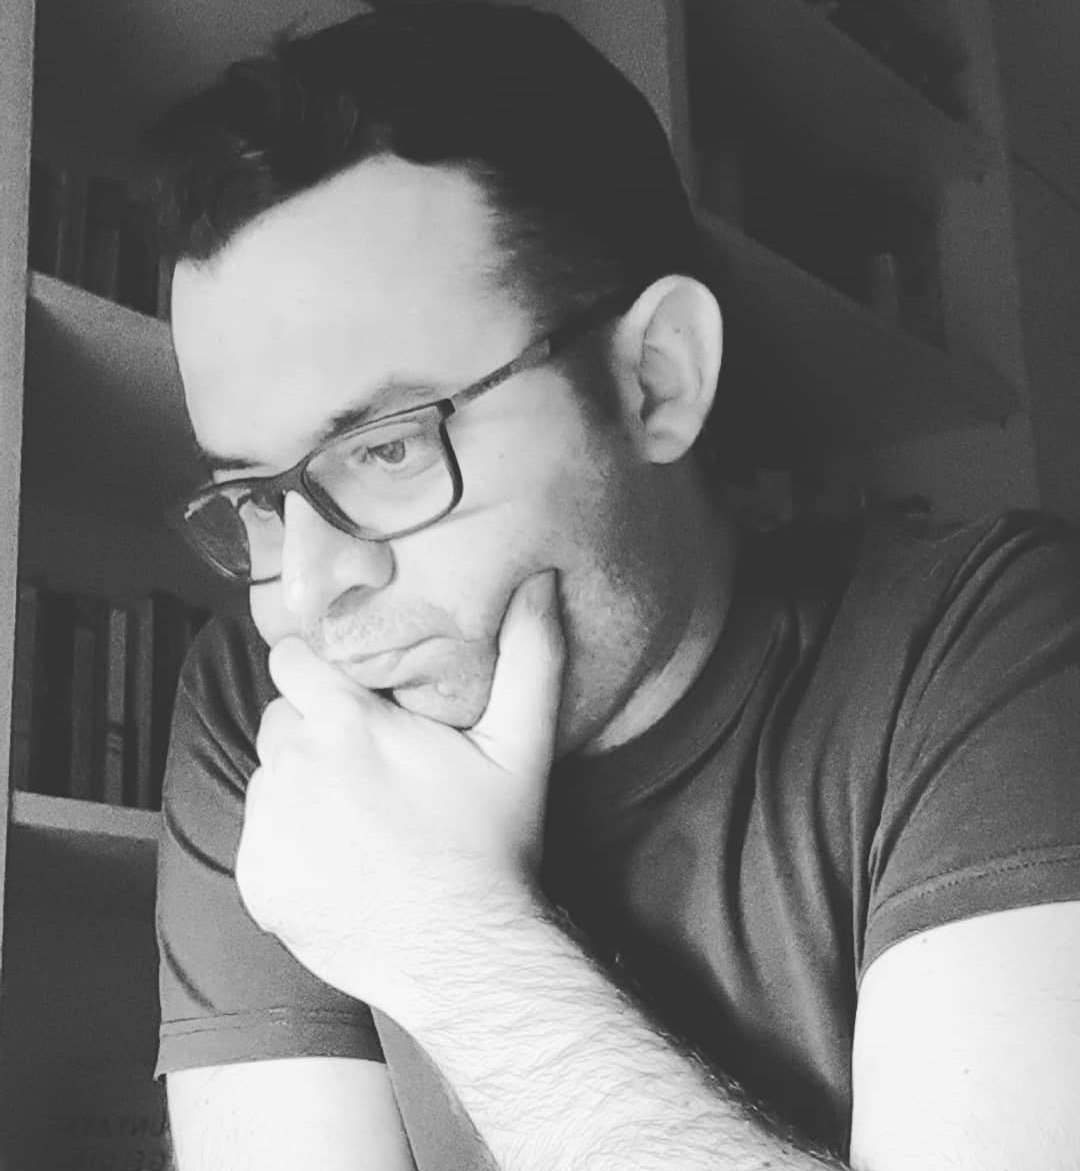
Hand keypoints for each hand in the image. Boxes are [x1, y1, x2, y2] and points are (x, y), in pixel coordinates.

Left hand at [234, 570, 564, 1018]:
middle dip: (313, 727)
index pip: (290, 659)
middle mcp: (291, 765)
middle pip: (280, 718)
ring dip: (300, 783)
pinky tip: (341, 862)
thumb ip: (529, 654)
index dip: (318, 669)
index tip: (349, 689)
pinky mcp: (256, 881)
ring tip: (357, 814)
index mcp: (344, 721)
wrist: (463, 956)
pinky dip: (290, 843)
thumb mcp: (520, 745)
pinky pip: (261, 838)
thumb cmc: (491, 844)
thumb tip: (540, 579)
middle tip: (366, 760)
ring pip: (268, 777)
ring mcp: (267, 827)